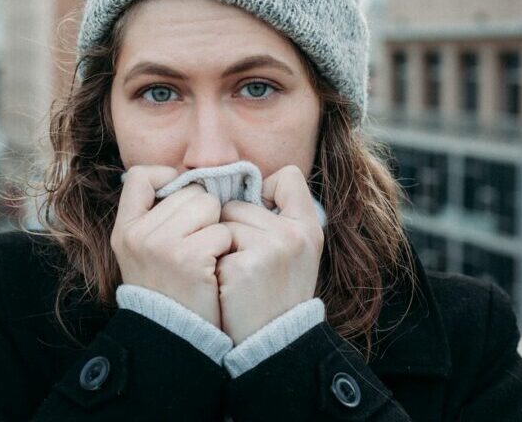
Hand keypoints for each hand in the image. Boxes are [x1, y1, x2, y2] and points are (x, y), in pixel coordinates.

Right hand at [111, 165, 233, 328]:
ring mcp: (162, 245)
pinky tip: (215, 268)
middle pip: (189, 191)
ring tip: (206, 255)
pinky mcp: (190, 258)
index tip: (182, 200)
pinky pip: (223, 231)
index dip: (167, 178)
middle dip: (203, 212)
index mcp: (125, 229)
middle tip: (199, 243)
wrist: (175, 337)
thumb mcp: (145, 252)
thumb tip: (190, 180)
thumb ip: (158, 217)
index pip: (141, 176)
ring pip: (210, 206)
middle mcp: (139, 234)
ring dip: (217, 228)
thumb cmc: (169, 289)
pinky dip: (226, 248)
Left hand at [216, 165, 323, 344]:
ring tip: (235, 275)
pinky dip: (212, 263)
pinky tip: (226, 286)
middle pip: (239, 202)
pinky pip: (211, 244)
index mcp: (309, 226)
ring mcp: (270, 248)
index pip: (288, 176)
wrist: (272, 344)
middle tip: (244, 262)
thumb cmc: (276, 293)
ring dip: (218, 245)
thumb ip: (279, 215)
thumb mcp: (295, 251)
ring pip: (221, 222)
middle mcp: (294, 233)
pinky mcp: (243, 266)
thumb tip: (241, 182)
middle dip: (231, 227)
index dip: (266, 192)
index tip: (260, 219)